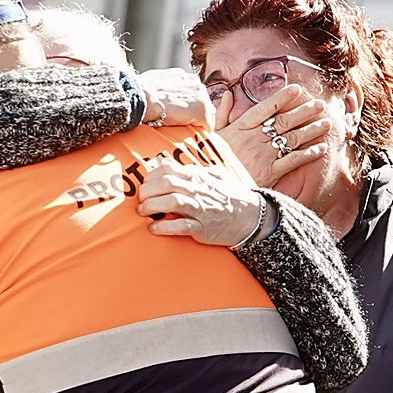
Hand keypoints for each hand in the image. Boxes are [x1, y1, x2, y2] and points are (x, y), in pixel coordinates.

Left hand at [137, 161, 268, 247]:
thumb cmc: (228, 197)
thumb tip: (165, 164)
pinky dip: (163, 227)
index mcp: (197, 176)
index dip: (150, 177)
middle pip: (165, 184)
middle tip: (141, 200)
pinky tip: (153, 228)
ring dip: (151, 207)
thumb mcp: (212, 176)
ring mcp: (200, 209)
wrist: (251, 217)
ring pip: (170, 202)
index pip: (167, 169)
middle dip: (147, 191)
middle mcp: (197, 190)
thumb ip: (191, 171)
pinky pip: (179, 226)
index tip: (145, 185)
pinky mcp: (202, 228)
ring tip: (143, 212)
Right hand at [138, 68, 213, 127]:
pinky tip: (189, 133)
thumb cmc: (142, 91)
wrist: (143, 99)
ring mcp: (202, 98)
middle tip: (182, 122)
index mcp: (186, 77)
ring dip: (198, 121)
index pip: (195, 93)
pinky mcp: (203, 112)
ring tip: (185, 127)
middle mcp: (197, 84)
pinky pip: (208, 125)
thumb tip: (168, 86)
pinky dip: (201, 131)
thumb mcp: (157, 79)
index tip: (179, 112)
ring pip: (208, 114)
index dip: (188, 104)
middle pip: (204, 103)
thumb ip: (169, 82)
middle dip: (195, 113)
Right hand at [217, 84, 330, 186]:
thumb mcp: (213, 135)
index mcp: (242, 127)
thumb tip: (228, 95)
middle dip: (305, 111)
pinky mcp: (270, 172)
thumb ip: (222, 113)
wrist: (215, 186)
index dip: (282, 97)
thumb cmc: (212, 160)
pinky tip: (321, 148)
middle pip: (285, 120)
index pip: (266, 108)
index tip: (297, 89)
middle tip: (320, 104)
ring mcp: (264, 155)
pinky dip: (309, 154)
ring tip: (327, 123)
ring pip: (293, 138)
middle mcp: (255, 138)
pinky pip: (294, 160)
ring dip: (312, 129)